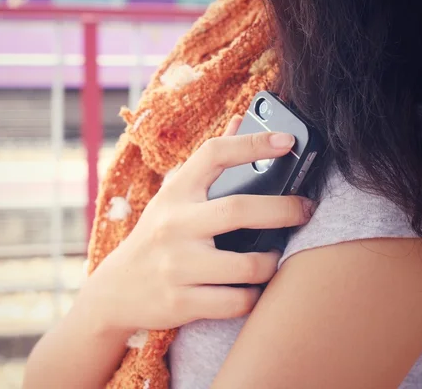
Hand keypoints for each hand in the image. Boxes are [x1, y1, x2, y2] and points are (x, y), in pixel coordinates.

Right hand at [78, 115, 314, 333]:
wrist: (115, 291)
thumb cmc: (154, 238)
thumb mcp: (172, 198)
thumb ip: (207, 164)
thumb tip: (241, 118)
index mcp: (174, 194)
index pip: (213, 154)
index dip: (252, 143)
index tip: (286, 140)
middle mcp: (173, 226)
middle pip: (239, 209)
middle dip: (284, 209)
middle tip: (305, 209)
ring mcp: (176, 266)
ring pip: (248, 266)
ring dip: (271, 262)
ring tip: (272, 258)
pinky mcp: (181, 303)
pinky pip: (238, 302)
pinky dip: (254, 296)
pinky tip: (251, 288)